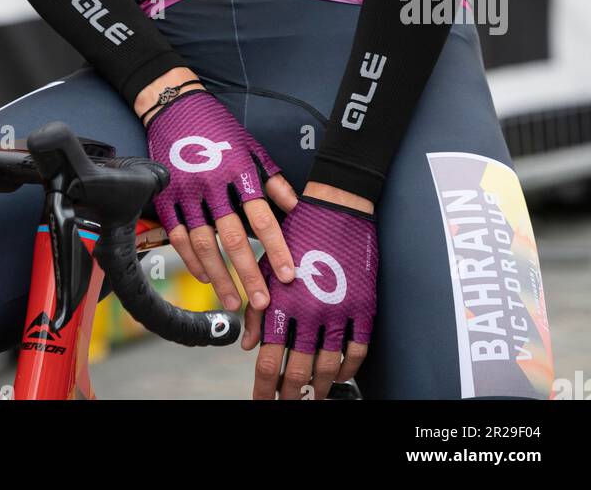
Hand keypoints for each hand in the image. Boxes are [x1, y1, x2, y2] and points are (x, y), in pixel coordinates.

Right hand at [145, 91, 297, 318]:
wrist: (173, 105)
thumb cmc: (217, 126)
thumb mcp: (251, 147)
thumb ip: (272, 180)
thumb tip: (296, 208)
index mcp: (238, 169)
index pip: (262, 216)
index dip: (275, 247)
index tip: (286, 274)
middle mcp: (212, 182)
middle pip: (232, 236)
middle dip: (247, 273)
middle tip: (260, 302)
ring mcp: (185, 191)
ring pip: (203, 242)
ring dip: (218, 276)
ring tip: (232, 301)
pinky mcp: (165, 196)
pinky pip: (178, 235)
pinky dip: (190, 260)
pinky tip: (205, 276)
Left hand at [245, 195, 377, 400]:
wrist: (336, 206)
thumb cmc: (298, 232)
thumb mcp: (268, 266)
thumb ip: (257, 308)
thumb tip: (249, 345)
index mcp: (282, 302)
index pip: (269, 360)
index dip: (265, 388)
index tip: (262, 401)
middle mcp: (309, 311)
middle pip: (297, 372)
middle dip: (290, 396)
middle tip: (287, 405)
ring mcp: (339, 311)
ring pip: (327, 367)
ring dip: (319, 388)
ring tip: (314, 397)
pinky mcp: (363, 306)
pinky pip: (358, 351)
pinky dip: (348, 369)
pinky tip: (340, 375)